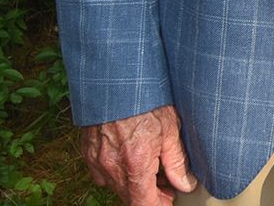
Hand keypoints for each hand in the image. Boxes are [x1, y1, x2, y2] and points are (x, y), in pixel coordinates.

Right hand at [80, 105, 197, 205]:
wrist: (116, 80)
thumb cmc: (146, 100)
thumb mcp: (171, 128)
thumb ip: (177, 161)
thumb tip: (185, 183)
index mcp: (135, 164)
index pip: (143, 204)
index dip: (158, 205)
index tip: (168, 199)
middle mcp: (112, 167)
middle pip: (130, 197)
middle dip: (149, 195)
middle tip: (166, 184)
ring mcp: (97, 162)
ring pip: (116, 186)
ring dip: (134, 184)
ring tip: (152, 168)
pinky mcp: (88, 153)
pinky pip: (102, 173)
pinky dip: (118, 172)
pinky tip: (131, 157)